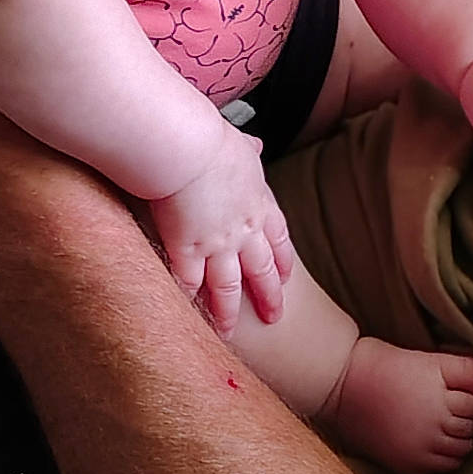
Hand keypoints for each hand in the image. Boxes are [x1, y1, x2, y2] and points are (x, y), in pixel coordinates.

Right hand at [150, 120, 295, 334]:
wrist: (188, 148)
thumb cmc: (210, 140)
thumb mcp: (239, 143)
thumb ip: (248, 151)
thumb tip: (257, 145)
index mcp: (258, 202)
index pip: (278, 237)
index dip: (282, 258)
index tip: (286, 276)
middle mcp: (243, 229)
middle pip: (260, 269)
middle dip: (268, 294)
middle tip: (274, 316)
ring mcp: (216, 243)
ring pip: (227, 286)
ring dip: (228, 311)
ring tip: (227, 333)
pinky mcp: (186, 250)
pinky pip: (189, 283)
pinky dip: (188, 300)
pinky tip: (187, 316)